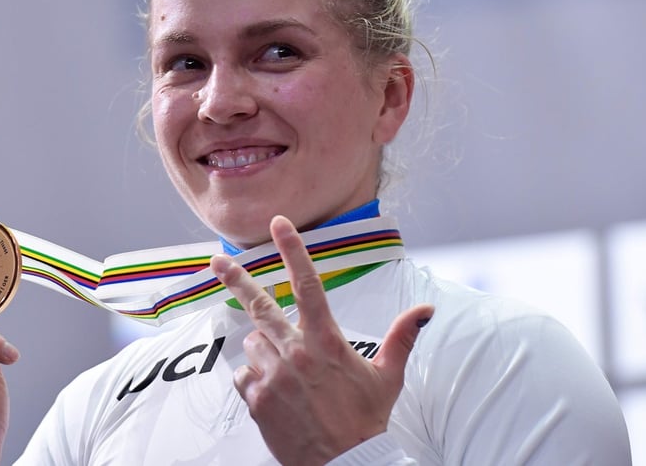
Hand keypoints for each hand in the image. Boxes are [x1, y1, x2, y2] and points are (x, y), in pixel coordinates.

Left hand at [210, 215, 432, 465]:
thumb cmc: (367, 420)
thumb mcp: (388, 377)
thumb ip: (401, 338)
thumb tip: (426, 310)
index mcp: (326, 341)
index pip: (308, 284)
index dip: (293, 249)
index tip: (279, 224)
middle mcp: (296, 352)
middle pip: (260, 305)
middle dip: (237, 279)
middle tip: (218, 262)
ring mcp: (273, 376)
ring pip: (254, 345)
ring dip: (264, 350)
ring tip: (287, 372)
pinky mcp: (257, 399)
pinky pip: (244, 376)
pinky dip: (254, 380)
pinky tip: (275, 393)